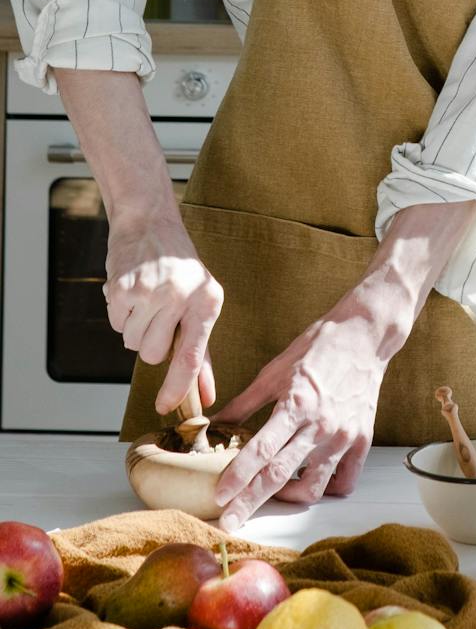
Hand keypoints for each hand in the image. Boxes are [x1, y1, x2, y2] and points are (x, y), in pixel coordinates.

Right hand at [103, 217, 222, 412]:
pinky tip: (132, 292)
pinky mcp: (122, 288)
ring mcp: (149, 292)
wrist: (150, 222)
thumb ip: (202, 353)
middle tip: (158, 317)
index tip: (166, 407)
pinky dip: (121, 315)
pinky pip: (116, 325)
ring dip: (135, 329)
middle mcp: (180, 297)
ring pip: (132, 343)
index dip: (178, 386)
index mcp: (207, 302)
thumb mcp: (202, 303)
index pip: (192, 356)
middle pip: (154, 355)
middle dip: (151, 345)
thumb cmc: (181, 268)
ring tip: (146, 300)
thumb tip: (206, 395)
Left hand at [210, 296, 386, 529]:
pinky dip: (326, 488)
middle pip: (280, 475)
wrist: (365, 336)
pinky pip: (344, 480)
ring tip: (272, 495)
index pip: (262, 450)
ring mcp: (344, 436)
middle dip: (251, 502)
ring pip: (313, 486)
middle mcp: (321, 425)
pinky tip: (310, 482)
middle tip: (230, 521)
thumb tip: (216, 425)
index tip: (220, 497)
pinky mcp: (362, 441)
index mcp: (297, 404)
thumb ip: (245, 403)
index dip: (238, 476)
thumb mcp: (274, 371)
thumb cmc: (319, 347)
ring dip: (288, 498)